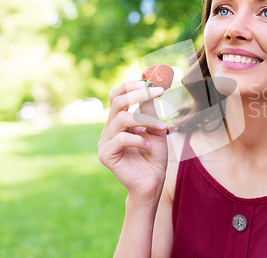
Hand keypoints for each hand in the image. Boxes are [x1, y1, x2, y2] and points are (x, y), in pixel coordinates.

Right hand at [98, 80, 167, 201]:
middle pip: (117, 101)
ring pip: (121, 118)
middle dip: (140, 94)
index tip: (154, 84)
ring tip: (162, 128)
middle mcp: (109, 129)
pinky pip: (121, 138)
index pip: (117, 95)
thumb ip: (149, 110)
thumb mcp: (155, 129)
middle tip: (159, 92)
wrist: (153, 183)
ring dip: (146, 119)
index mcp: (118, 121)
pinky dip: (139, 139)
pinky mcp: (105, 155)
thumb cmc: (154, 157)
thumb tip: (148, 86)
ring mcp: (105, 142)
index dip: (133, 86)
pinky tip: (148, 147)